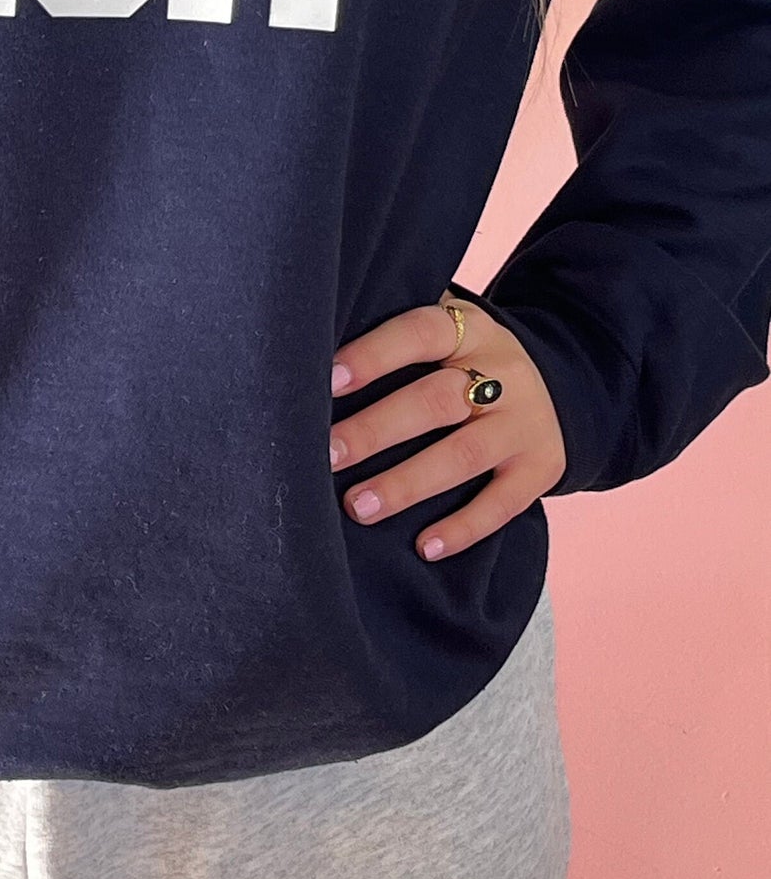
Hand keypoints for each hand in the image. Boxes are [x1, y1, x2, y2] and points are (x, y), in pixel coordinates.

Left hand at [329, 296, 566, 560]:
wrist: (566, 386)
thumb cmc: (469, 362)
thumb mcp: (450, 334)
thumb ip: (398, 337)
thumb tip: (313, 357)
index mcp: (469, 331)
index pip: (420, 332)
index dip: (374, 355)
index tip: (329, 381)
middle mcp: (503, 372)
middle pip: (436, 400)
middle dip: (376, 430)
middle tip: (328, 455)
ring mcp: (524, 423)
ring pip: (463, 455)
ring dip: (407, 484)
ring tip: (358, 507)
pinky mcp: (542, 467)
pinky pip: (504, 502)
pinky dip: (464, 527)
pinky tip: (425, 547)